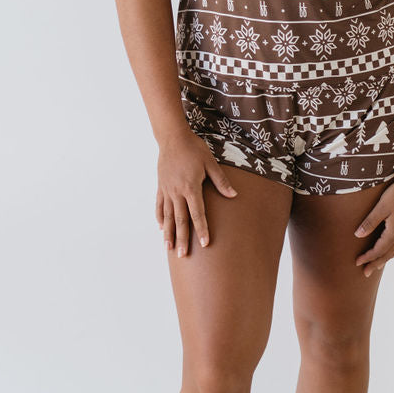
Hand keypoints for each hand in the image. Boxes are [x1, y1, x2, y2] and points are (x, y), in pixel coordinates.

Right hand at [156, 131, 237, 257]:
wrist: (173, 138)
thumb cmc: (194, 149)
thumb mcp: (210, 163)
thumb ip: (221, 181)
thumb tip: (233, 194)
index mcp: (191, 188)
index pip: (197, 214)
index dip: (202, 229)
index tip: (204, 244)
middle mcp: (177, 192)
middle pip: (180, 220)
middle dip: (182, 238)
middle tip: (183, 255)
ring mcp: (167, 190)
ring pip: (168, 216)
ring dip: (168, 233)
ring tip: (169, 248)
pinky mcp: (161, 186)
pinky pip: (159, 205)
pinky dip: (160, 217)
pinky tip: (161, 227)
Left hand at [353, 171, 393, 276]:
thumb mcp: (381, 207)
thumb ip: (370, 222)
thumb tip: (358, 235)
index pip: (378, 250)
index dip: (367, 257)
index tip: (357, 263)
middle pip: (387, 254)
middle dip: (375, 263)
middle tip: (366, 272)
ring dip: (385, 258)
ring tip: (378, 264)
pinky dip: (393, 250)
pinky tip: (392, 248)